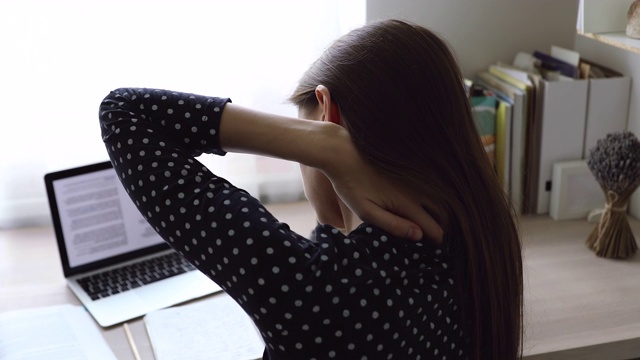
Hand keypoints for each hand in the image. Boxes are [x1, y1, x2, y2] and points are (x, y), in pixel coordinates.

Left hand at [322, 126, 442, 242]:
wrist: (342, 152)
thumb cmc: (351, 184)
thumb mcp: (366, 211)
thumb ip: (393, 224)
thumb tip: (419, 235)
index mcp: (408, 202)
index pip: (435, 228)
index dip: (434, 241)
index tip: (427, 248)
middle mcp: (418, 188)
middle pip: (441, 214)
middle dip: (436, 226)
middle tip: (423, 235)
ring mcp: (416, 175)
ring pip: (437, 199)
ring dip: (433, 211)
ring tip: (418, 220)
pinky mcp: (412, 166)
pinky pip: (429, 186)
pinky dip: (427, 196)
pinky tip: (414, 202)